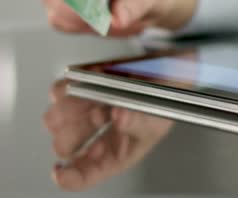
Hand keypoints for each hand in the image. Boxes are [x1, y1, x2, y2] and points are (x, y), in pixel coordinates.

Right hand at [40, 0, 197, 35]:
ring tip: (107, 19)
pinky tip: (101, 25)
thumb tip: (116, 19)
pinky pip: (61, 20)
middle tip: (95, 10)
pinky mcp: (73, 10)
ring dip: (75, 15)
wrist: (159, 3)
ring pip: (53, 1)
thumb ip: (136, 2)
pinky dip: (77, 26)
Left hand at [43, 80, 172, 190]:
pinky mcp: (81, 89)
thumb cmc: (163, 105)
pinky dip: (66, 89)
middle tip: (92, 119)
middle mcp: (97, 136)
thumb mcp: (157, 121)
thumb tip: (120, 117)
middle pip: (66, 145)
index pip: (87, 173)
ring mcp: (86, 113)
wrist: (166, 74)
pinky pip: (59, 92)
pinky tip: (83, 88)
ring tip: (88, 99)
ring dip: (67, 110)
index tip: (61, 170)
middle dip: (71, 134)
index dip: (71, 176)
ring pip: (57, 118)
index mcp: (115, 153)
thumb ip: (138, 122)